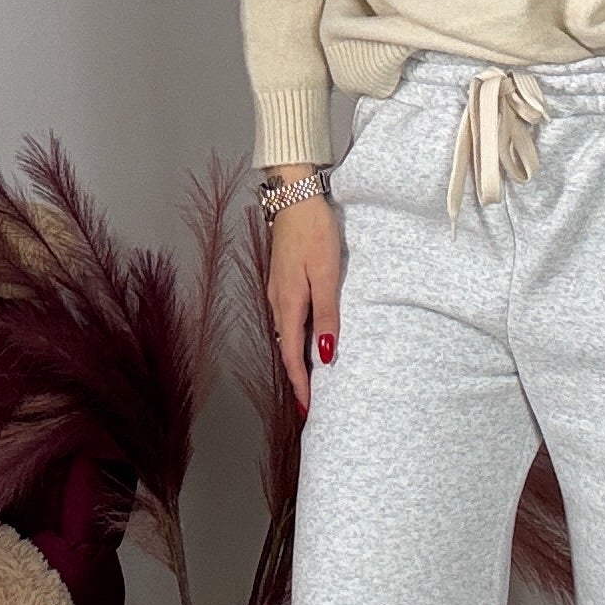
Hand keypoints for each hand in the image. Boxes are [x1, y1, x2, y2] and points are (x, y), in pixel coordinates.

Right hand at [265, 179, 341, 414]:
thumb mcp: (327, 274)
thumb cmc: (314, 232)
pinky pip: (287, 318)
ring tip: (309, 378)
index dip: (300, 383)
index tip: (307, 408)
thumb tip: (325, 354)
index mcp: (289, 303)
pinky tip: (305, 338)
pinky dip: (295, 337)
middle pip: (286, 348)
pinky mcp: (282, 279)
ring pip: (286, 333)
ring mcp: (277, 289)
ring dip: (296, 357)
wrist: (294, 196)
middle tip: (309, 402)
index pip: (292, 354)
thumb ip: (327, 314)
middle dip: (297, 376)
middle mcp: (278, 300)